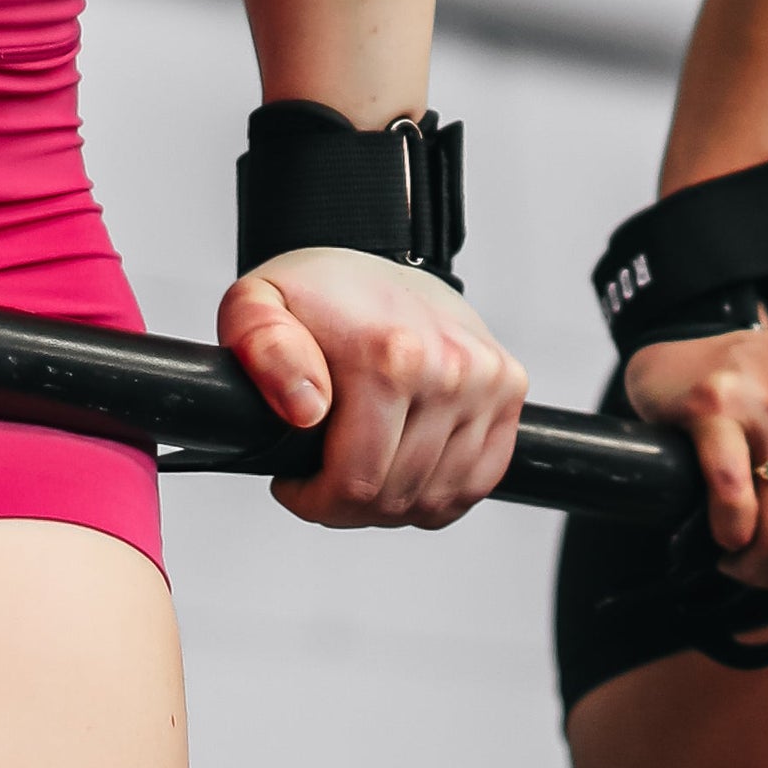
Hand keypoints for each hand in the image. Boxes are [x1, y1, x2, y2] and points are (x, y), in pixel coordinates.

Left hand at [219, 250, 529, 526]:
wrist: (380, 260)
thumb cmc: (318, 293)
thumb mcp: (257, 304)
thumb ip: (263, 351)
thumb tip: (306, 409)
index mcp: (390, 354)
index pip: (357, 481)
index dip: (315, 502)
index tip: (293, 485)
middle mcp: (452, 367)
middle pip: (397, 497)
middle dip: (348, 507)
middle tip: (322, 481)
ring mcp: (489, 380)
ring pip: (438, 498)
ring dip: (392, 504)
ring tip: (360, 473)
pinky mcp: (510, 389)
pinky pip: (477, 482)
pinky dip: (437, 494)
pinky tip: (404, 471)